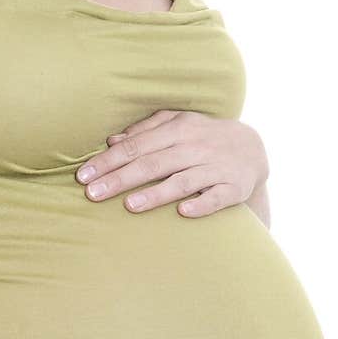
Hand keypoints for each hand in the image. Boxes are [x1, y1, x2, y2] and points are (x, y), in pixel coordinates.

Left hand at [75, 110, 269, 221]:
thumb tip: (112, 141)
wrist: (253, 149)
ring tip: (129, 205)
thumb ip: (146, 130)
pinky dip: (201, 205)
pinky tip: (182, 213)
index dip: (109, 161)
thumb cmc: (203, 137)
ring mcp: (216, 167)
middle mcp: (196, 146)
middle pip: (153, 163)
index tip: (84, 176)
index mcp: (179, 129)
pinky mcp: (234, 188)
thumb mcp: (178, 125)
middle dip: (120, 178)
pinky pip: (216, 198)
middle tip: (92, 194)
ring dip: (156, 193)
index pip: (136, 146)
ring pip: (183, 181)